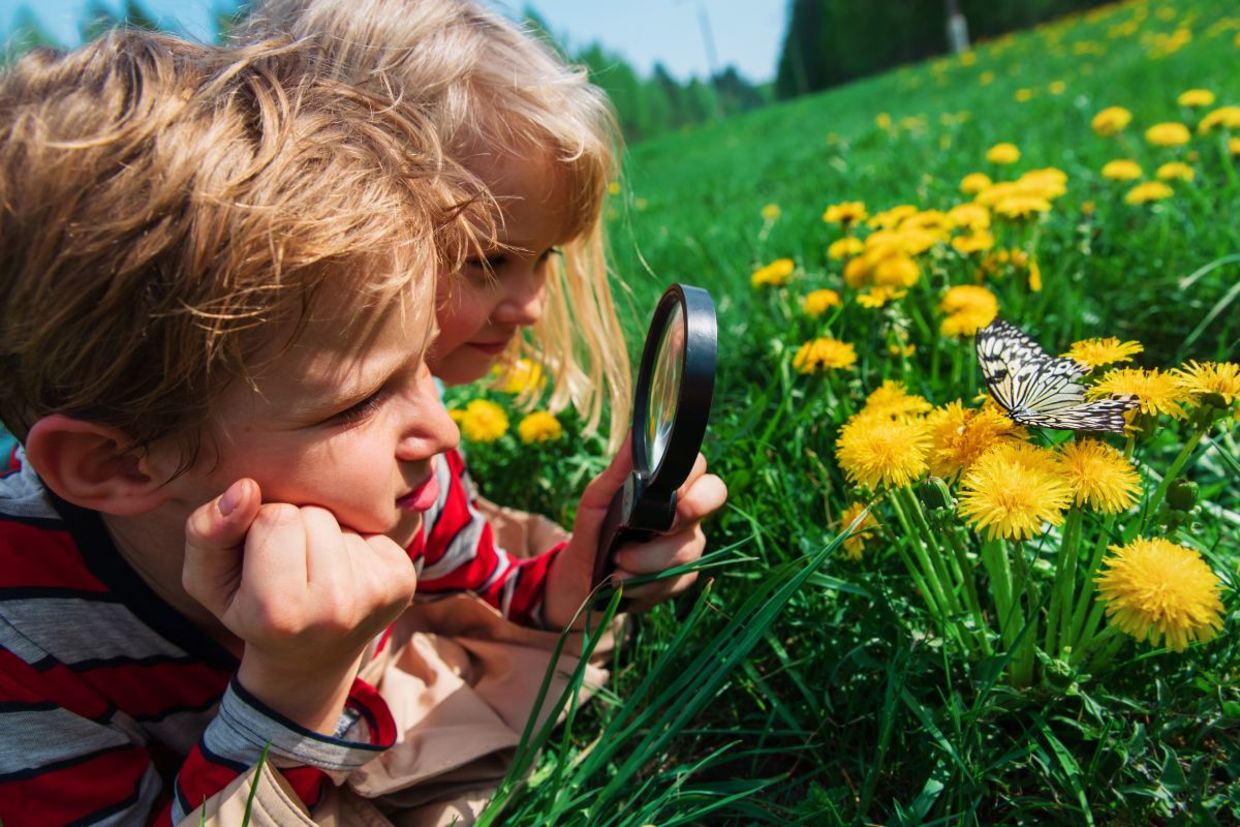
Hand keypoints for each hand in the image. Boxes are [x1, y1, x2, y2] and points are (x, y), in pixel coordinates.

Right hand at [182, 478, 416, 732]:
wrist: (311, 657)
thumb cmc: (250, 610)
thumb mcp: (208, 581)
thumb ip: (206, 532)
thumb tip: (244, 488)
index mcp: (280, 613)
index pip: (273, 517)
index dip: (258, 528)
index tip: (258, 564)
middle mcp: (336, 608)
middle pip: (313, 514)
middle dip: (295, 528)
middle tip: (289, 568)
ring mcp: (378, 594)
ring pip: (342, 517)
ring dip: (324, 533)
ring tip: (315, 569)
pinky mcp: (403, 578)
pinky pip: (370, 526)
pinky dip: (352, 540)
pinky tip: (344, 570)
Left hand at [544, 438, 727, 626]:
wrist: (584, 579)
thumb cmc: (594, 531)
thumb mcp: (597, 499)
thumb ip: (618, 471)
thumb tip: (633, 435)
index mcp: (668, 486)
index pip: (696, 465)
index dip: (688, 474)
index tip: (666, 488)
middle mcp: (686, 511)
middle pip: (715, 493)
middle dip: (692, 508)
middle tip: (661, 526)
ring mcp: (689, 543)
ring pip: (688, 547)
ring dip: (646, 559)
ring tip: (617, 562)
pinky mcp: (684, 576)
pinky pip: (678, 578)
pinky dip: (646, 583)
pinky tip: (625, 580)